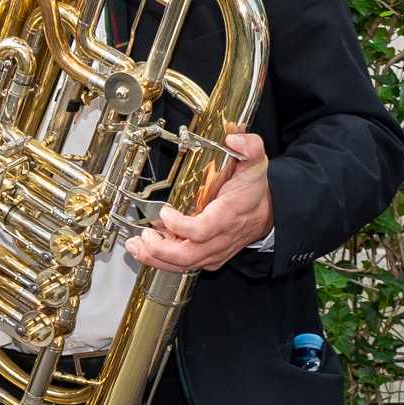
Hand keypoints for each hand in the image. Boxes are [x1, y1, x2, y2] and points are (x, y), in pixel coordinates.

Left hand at [127, 130, 271, 273]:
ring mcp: (214, 251)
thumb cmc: (254, 189)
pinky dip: (162, 260)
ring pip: (182, 265)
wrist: (267, 211)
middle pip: (187, 256)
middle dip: (159, 250)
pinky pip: (183, 265)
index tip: (165, 212)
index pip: (202, 230)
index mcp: (228, 216)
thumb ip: (250, 147)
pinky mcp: (208, 257)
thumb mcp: (256, 163)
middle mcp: (220, 238)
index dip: (180, 225)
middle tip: (143, 235)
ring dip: (154, 258)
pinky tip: (147, 248)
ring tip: (135, 245)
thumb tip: (235, 139)